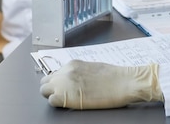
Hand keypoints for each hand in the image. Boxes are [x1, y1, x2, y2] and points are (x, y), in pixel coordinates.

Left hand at [40, 60, 162, 109]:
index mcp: (72, 64)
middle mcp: (65, 72)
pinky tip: (69, 104)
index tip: (64, 87)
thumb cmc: (114, 77)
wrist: (124, 82)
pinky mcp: (65, 96)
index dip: (58, 82)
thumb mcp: (93, 69)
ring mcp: (64, 84)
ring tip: (66, 100)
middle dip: (52, 88)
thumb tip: (73, 80)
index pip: (54, 74)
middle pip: (46, 82)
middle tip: (63, 95)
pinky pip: (51, 101)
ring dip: (52, 95)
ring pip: (45, 91)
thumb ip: (79, 73)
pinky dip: (57, 104)